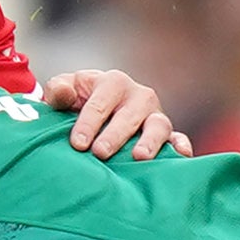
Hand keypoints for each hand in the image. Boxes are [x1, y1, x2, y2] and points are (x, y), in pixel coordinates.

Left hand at [41, 69, 185, 159]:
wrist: (99, 111)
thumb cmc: (79, 101)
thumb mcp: (66, 90)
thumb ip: (58, 89)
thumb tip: (62, 94)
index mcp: (112, 82)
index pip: (99, 104)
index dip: (87, 124)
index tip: (77, 144)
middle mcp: (138, 96)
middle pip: (129, 115)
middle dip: (114, 135)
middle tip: (100, 153)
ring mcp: (155, 114)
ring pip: (158, 125)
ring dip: (150, 141)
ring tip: (139, 157)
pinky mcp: (167, 133)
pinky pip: (178, 137)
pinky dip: (180, 145)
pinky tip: (180, 155)